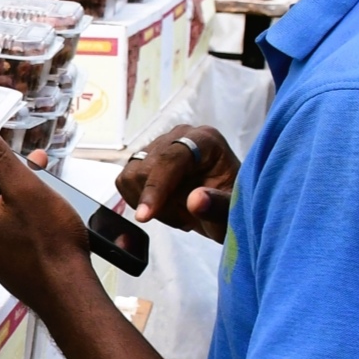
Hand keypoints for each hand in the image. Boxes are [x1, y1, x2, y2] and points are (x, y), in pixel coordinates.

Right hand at [114, 126, 237, 241]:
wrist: (224, 207)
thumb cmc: (234, 208)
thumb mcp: (233, 212)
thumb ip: (218, 206)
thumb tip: (194, 200)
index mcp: (205, 140)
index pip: (170, 157)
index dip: (156, 187)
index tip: (145, 216)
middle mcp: (179, 136)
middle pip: (147, 167)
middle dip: (159, 203)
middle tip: (185, 221)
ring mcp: (159, 146)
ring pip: (132, 175)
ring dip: (150, 203)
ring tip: (178, 215)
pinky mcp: (144, 159)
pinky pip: (125, 181)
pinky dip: (138, 201)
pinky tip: (164, 208)